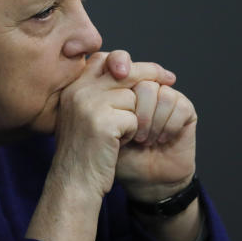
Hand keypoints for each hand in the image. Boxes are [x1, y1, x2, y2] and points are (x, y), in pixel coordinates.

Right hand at [51, 51, 175, 197]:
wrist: (74, 182)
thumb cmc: (83, 152)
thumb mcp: (84, 115)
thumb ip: (98, 92)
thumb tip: (127, 69)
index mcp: (72, 86)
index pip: (104, 58)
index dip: (128, 62)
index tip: (151, 69)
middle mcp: (77, 90)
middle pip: (124, 70)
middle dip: (150, 74)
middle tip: (170, 79)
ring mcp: (88, 104)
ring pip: (132, 96)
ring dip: (135, 117)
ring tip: (119, 135)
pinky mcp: (102, 121)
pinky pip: (134, 118)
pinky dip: (133, 133)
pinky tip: (117, 145)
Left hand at [105, 54, 198, 202]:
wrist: (143, 181)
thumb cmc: (118, 156)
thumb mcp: (100, 129)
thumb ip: (94, 103)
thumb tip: (89, 71)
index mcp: (122, 87)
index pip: (120, 60)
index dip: (119, 62)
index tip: (117, 74)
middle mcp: (146, 87)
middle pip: (140, 78)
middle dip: (135, 110)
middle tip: (133, 134)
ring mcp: (166, 97)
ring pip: (159, 93)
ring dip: (150, 122)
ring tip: (145, 140)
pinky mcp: (186, 110)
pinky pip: (177, 105)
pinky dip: (167, 126)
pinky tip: (161, 140)